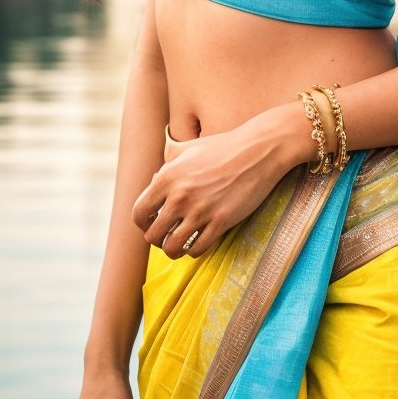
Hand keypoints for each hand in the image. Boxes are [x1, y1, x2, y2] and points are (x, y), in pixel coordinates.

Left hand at [130, 107, 304, 260]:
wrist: (258, 151)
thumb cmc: (223, 147)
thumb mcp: (188, 148)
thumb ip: (167, 164)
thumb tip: (154, 180)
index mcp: (167, 177)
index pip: (139, 213)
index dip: (143, 224)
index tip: (152, 224)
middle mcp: (179, 196)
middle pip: (153, 236)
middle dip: (158, 240)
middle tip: (168, 236)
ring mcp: (200, 211)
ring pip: (173, 247)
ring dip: (174, 250)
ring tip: (180, 245)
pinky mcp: (220, 222)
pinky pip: (197, 249)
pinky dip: (194, 251)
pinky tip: (198, 243)